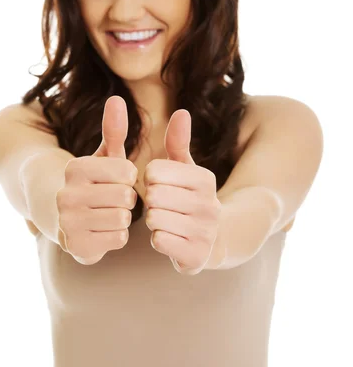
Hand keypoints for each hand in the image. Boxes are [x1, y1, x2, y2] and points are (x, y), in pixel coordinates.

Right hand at [56, 96, 137, 263]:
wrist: (64, 218)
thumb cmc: (94, 183)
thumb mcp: (105, 156)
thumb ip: (114, 129)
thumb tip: (117, 98)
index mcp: (75, 168)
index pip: (127, 171)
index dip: (130, 177)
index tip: (118, 180)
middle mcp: (66, 194)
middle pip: (125, 196)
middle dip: (128, 199)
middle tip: (116, 200)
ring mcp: (68, 223)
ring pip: (122, 219)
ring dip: (123, 218)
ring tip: (110, 214)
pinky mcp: (76, 247)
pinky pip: (117, 239)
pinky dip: (117, 236)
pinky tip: (105, 231)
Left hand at [144, 109, 221, 274]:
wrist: (216, 239)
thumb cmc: (190, 197)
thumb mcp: (186, 169)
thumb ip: (178, 142)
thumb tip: (181, 111)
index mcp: (205, 179)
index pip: (154, 171)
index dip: (149, 179)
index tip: (160, 185)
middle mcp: (209, 205)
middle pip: (153, 195)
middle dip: (150, 200)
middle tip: (161, 205)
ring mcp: (205, 232)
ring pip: (154, 218)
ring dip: (153, 221)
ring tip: (166, 220)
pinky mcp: (196, 256)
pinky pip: (159, 241)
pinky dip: (158, 239)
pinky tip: (169, 237)